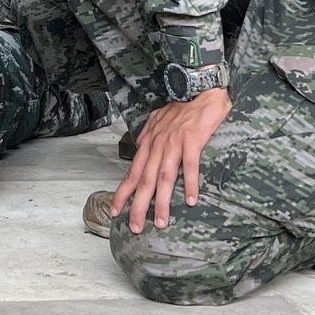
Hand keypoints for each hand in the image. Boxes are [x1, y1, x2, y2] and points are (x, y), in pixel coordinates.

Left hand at [111, 89, 231, 233]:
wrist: (199, 87)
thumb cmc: (181, 107)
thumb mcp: (157, 121)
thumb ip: (149, 138)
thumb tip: (141, 149)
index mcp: (148, 142)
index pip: (132, 172)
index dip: (122, 193)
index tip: (115, 211)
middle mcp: (157, 144)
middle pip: (145, 180)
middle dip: (138, 205)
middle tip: (135, 227)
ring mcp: (174, 142)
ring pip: (165, 177)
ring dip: (162, 201)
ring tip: (161, 221)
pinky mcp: (192, 140)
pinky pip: (190, 166)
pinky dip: (190, 183)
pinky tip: (191, 200)